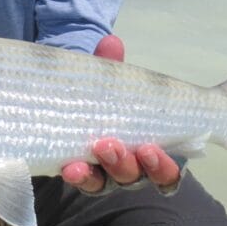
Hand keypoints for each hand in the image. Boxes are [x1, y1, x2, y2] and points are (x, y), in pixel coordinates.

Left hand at [60, 34, 181, 193]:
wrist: (63, 102)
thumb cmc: (100, 95)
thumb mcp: (106, 80)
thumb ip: (110, 67)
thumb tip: (111, 42)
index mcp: (146, 151)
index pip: (163, 172)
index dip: (159, 166)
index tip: (149, 148)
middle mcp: (125, 169)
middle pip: (134, 178)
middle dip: (125, 164)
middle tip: (112, 144)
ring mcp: (100, 174)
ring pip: (107, 183)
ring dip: (101, 169)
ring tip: (93, 149)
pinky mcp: (77, 174)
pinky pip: (83, 183)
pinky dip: (79, 176)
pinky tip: (69, 167)